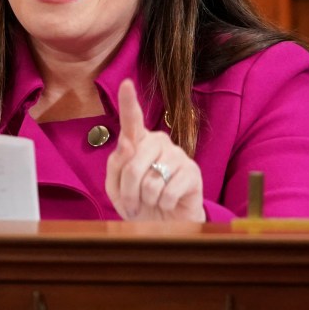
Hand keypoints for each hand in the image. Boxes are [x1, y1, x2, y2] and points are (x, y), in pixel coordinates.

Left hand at [104, 78, 204, 221]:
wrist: (163, 225)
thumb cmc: (138, 201)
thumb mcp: (116, 187)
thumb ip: (116, 165)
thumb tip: (126, 142)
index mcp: (138, 141)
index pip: (132, 120)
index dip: (128, 102)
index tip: (126, 84)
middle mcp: (158, 142)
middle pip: (132, 164)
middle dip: (128, 191)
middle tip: (132, 203)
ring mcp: (177, 154)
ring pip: (149, 181)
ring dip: (145, 200)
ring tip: (151, 202)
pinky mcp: (192, 172)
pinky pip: (167, 191)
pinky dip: (163, 204)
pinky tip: (167, 203)